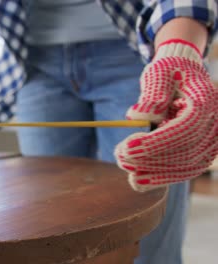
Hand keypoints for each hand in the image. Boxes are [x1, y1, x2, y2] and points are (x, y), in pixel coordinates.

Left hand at [116, 39, 217, 191]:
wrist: (184, 76)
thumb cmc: (170, 72)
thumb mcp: (159, 73)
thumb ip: (153, 93)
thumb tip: (141, 115)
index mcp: (207, 102)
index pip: (185, 129)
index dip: (156, 142)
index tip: (128, 146)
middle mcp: (215, 125)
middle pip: (186, 151)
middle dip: (150, 158)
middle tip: (119, 156)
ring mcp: (212, 141)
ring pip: (186, 166)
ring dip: (154, 171)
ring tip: (125, 166)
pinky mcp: (202, 152)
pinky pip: (185, 170)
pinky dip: (161, 177)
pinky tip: (137, 181)